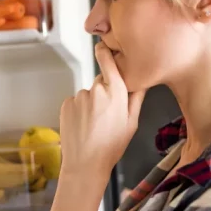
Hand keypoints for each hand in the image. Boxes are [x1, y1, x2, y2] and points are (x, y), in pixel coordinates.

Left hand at [59, 42, 145, 178]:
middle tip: (107, 115)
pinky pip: (75, 102)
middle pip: (102, 81)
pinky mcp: (67, 104)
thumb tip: (143, 79)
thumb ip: (137, 97)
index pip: (109, 62)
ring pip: (88, 94)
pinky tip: (83, 125)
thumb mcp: (132, 123)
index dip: (106, 52)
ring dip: (91, 104)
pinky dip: (79, 110)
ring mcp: (79, 97)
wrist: (85, 164)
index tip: (103, 46)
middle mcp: (97, 91)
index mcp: (117, 94)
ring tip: (94, 125)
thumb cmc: (111, 147)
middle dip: (105, 92)